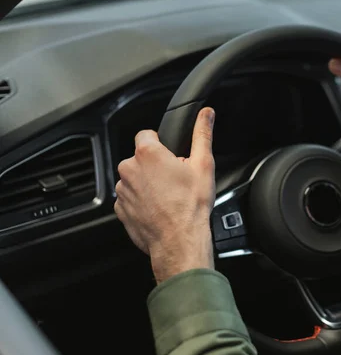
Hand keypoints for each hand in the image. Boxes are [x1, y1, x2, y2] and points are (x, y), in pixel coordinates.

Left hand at [114, 108, 215, 282]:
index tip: (172, 158)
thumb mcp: (203, 165)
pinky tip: (159, 209)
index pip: (147, 135)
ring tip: (168, 197)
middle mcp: (129, 169)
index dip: (162, 144)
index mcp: (147, 153)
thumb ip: (202, 134)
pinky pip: (130, 199)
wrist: (179, 240)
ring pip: (135, 179)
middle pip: (141, 158)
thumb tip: (206, 114)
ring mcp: (123, 190)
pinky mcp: (120, 209)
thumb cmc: (191, 205)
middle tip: (175, 180)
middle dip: (155, 166)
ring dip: (148, 184)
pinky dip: (142, 202)